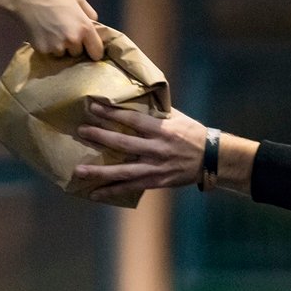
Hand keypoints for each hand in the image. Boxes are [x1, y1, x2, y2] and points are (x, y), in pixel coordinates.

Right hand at [12, 0, 103, 59]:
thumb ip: (90, 13)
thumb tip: (95, 24)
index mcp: (84, 28)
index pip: (97, 53)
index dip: (93, 50)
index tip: (89, 48)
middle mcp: (73, 40)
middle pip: (78, 53)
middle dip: (74, 46)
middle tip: (64, 31)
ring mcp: (57, 47)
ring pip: (63, 54)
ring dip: (60, 47)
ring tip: (52, 31)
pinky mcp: (43, 50)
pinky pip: (49, 53)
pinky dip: (47, 46)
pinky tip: (42, 33)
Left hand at [74, 103, 205, 200]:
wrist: (211, 158)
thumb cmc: (192, 133)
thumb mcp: (177, 117)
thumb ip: (156, 110)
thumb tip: (135, 97)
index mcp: (161, 129)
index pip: (132, 118)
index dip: (112, 113)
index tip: (93, 107)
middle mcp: (156, 148)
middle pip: (123, 142)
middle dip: (100, 136)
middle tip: (80, 131)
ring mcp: (155, 167)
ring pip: (123, 170)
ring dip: (100, 171)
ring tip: (79, 171)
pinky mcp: (156, 181)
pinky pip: (131, 187)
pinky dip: (112, 191)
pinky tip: (95, 193)